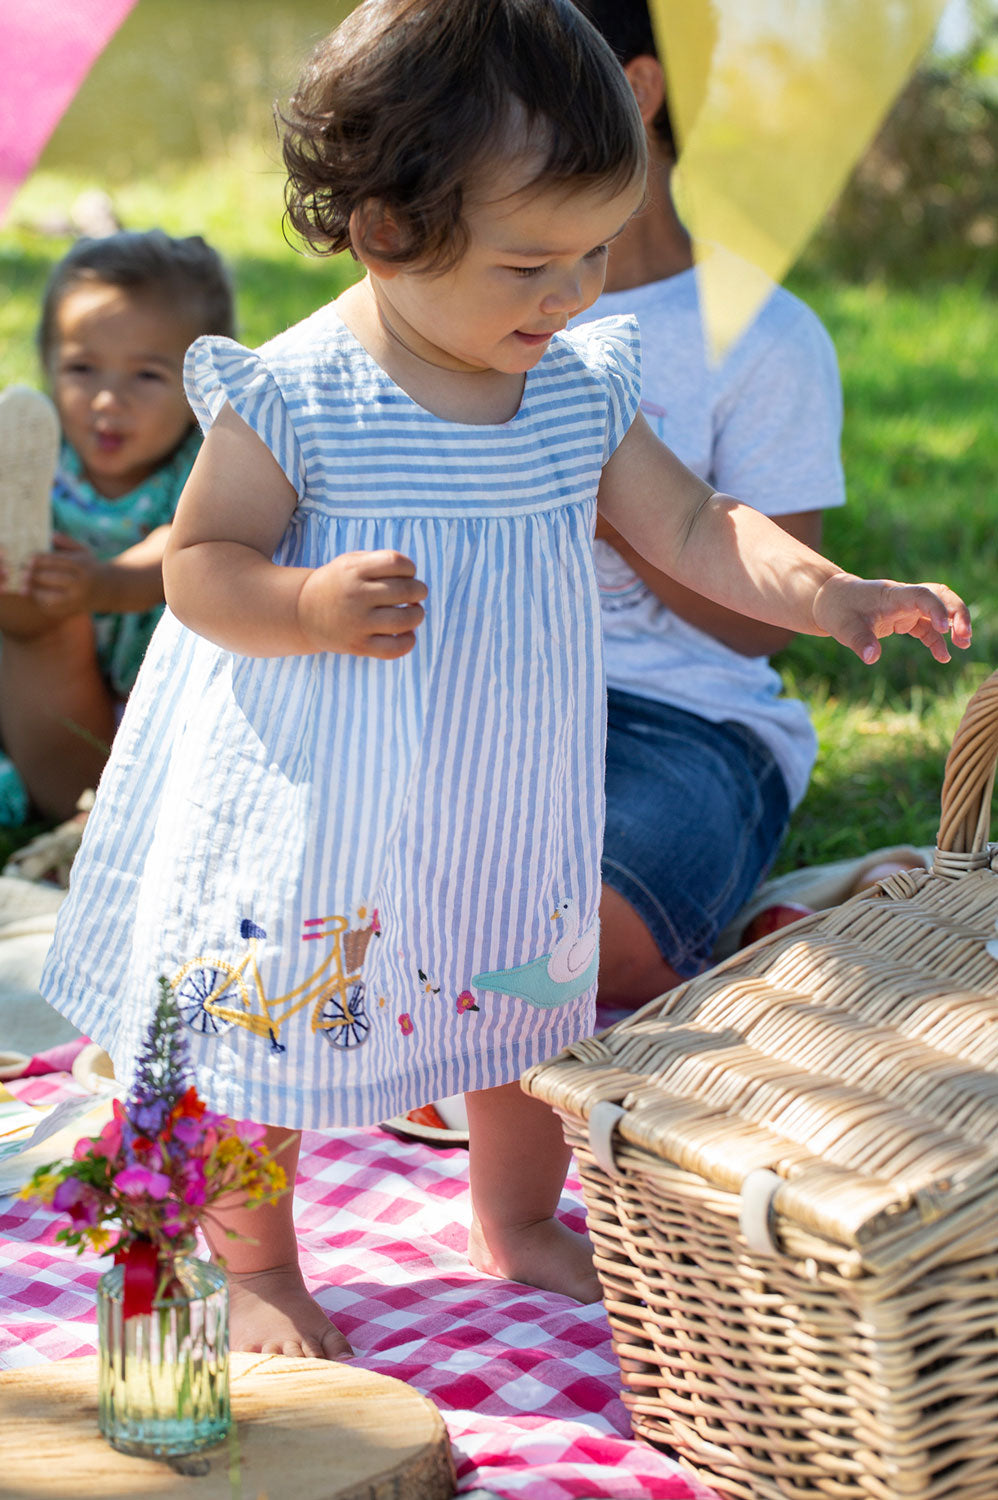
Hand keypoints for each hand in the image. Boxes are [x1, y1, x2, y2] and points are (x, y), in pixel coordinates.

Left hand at [25, 533, 103, 615]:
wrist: (109, 590)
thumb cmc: (90, 566)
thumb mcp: (83, 550)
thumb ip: (66, 541)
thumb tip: (50, 535)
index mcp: (81, 566)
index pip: (54, 561)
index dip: (37, 559)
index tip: (28, 558)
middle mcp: (80, 584)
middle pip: (48, 578)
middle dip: (32, 573)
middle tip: (23, 570)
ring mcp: (76, 600)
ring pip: (46, 596)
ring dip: (34, 589)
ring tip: (29, 583)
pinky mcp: (71, 611)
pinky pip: (49, 607)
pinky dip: (40, 600)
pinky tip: (39, 592)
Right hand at [297, 549, 426, 657]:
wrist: (302, 613)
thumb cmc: (338, 584)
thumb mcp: (351, 562)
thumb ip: (381, 563)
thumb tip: (415, 580)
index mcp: (354, 570)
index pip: (397, 562)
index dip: (410, 569)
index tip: (407, 575)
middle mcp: (355, 595)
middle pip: (406, 590)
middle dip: (419, 591)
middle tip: (416, 594)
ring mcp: (357, 623)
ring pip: (405, 620)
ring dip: (417, 615)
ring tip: (413, 613)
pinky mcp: (358, 646)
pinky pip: (395, 648)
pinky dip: (409, 641)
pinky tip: (406, 634)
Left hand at [812, 573, 971, 663]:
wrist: (832, 600)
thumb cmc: (838, 609)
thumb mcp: (843, 626)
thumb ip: (859, 641)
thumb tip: (872, 658)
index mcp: (892, 595)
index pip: (922, 595)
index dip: (936, 608)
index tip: (945, 628)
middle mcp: (904, 598)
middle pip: (941, 596)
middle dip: (957, 613)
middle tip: (964, 636)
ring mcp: (907, 607)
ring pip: (939, 610)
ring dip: (954, 624)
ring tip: (963, 644)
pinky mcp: (905, 619)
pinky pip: (927, 628)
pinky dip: (937, 640)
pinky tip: (944, 657)